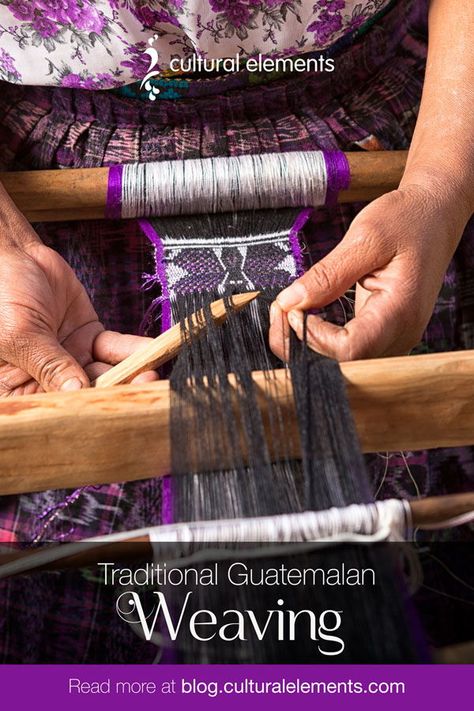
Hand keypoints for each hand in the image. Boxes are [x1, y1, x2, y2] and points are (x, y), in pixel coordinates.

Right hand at [0, 218, 157, 395]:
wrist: (13, 256)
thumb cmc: (1, 295)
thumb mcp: (20, 333)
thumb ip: (49, 364)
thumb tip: (77, 392)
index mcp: (20, 388)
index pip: (59, 406)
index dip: (87, 409)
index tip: (114, 406)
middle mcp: (48, 379)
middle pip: (89, 393)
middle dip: (117, 390)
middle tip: (144, 387)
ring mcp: (72, 359)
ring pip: (107, 372)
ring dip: (131, 371)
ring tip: (153, 371)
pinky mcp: (89, 338)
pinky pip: (115, 348)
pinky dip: (135, 349)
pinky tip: (153, 350)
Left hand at [269, 184, 467, 360]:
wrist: (434, 216)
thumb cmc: (408, 220)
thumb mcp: (365, 237)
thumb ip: (327, 274)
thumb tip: (290, 302)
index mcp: (400, 311)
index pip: (350, 349)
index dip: (313, 336)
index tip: (293, 309)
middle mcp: (401, 333)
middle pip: (343, 362)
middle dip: (302, 342)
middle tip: (280, 308)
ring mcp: (394, 338)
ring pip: (343, 362)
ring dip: (308, 343)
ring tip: (289, 311)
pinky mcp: (384, 334)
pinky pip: (349, 350)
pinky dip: (321, 338)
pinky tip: (305, 317)